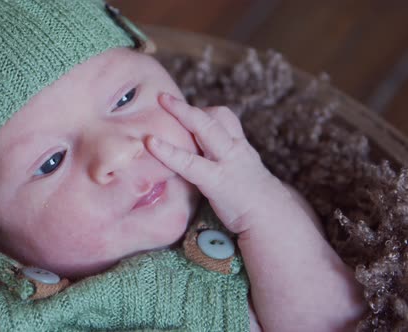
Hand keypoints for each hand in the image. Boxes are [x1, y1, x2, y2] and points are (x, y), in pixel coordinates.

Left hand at [146, 93, 288, 233]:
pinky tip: (151, 143)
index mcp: (240, 148)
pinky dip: (168, 151)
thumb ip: (223, 165)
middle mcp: (235, 149)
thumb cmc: (253, 202)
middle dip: (188, 107)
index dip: (204, 112)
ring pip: (206, 128)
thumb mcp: (241, 176)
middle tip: (164, 97)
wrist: (273, 220)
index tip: (184, 111)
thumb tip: (203, 162)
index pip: (225, 119)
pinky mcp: (216, 180)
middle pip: (216, 116)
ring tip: (161, 101)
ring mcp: (227, 163)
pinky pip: (189, 162)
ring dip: (182, 112)